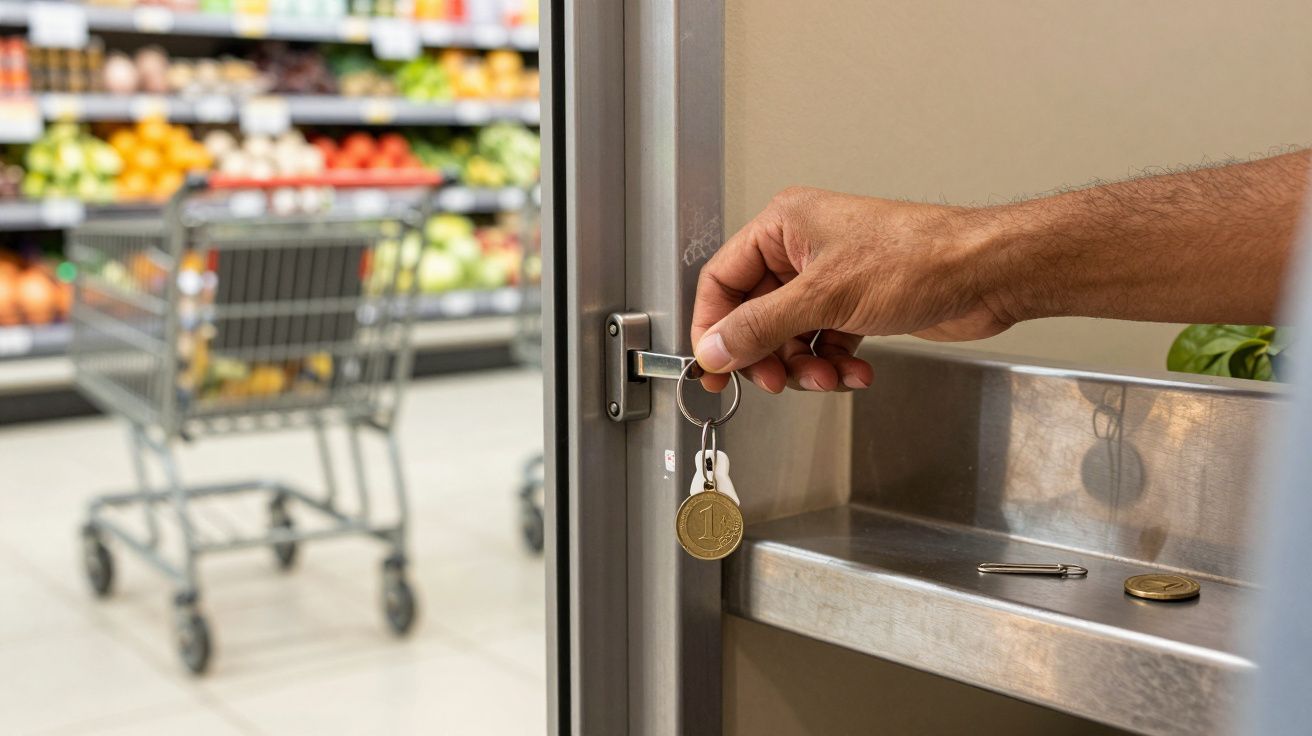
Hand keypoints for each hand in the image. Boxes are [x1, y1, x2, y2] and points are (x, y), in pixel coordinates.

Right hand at [691, 187, 1015, 392]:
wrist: (985, 274)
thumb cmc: (920, 258)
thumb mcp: (825, 297)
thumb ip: (761, 326)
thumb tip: (716, 347)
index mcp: (784, 226)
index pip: (722, 280)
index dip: (713, 327)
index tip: (713, 368)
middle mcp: (802, 249)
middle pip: (755, 315)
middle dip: (767, 355)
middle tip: (776, 381)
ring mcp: (830, 278)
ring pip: (790, 336)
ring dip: (805, 366)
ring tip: (828, 378)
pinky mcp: (856, 304)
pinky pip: (823, 342)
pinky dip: (834, 364)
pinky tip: (856, 371)